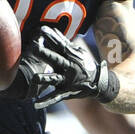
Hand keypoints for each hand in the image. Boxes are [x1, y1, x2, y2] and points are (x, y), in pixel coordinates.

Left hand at [0, 25, 118, 105]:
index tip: (42, 29)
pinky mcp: (66, 92)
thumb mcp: (78, 52)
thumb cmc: (85, 65)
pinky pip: (55, 97)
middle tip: (34, 47)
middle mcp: (69, 68)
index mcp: (72, 57)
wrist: (99, 83)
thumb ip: (65, 43)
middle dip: (45, 54)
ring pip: (54, 79)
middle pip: (56, 59)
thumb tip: (54, 31)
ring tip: (35, 78)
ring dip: (45, 78)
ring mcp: (67, 81)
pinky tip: (36, 104)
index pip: (60, 45)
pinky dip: (46, 101)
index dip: (51, 37)